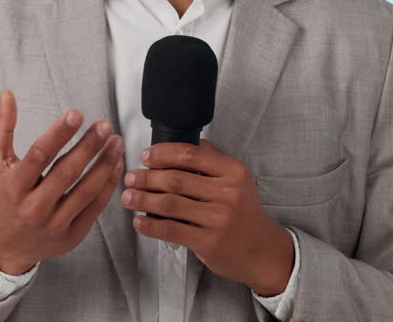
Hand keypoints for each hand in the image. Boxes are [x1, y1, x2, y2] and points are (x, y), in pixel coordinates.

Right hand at [0, 89, 124, 273]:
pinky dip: (108, 184)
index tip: (76, 114)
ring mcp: (55, 224)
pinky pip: (95, 207)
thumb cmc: (4, 197)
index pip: (39, 156)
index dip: (59, 133)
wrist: (9, 245)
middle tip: (104, 125)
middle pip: (66, 173)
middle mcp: (34, 208)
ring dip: (104, 163)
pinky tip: (116, 164)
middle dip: (88, 146)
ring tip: (116, 141)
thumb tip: (7, 95)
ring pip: (86, 190)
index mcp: (14, 187)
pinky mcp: (72, 235)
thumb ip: (2, 129)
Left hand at [121, 139, 293, 296]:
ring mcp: (217, 218)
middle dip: (147, 177)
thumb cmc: (246, 214)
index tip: (146, 157)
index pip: (190, 154)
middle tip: (131, 178)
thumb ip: (215, 161)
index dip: (162, 153)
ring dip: (143, 199)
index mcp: (233, 172)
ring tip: (128, 197)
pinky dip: (150, 225)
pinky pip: (170, 230)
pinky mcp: (208, 241)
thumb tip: (193, 142)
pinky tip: (139, 221)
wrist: (264, 251)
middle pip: (175, 179)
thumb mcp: (239, 181)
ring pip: (169, 203)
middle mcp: (227, 193)